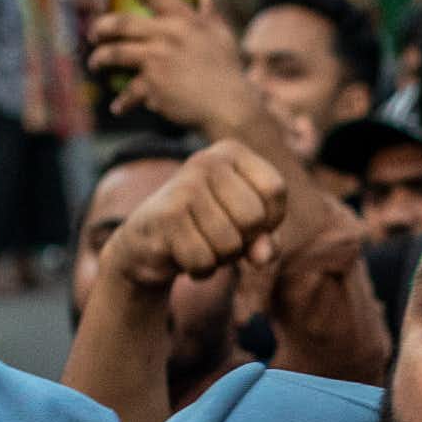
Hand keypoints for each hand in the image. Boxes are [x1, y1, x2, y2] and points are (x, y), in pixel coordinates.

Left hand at [87, 0, 252, 135]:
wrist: (228, 105)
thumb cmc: (226, 69)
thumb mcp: (220, 33)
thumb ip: (208, 7)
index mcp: (184, 19)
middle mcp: (167, 35)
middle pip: (122, 23)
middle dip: (101, 27)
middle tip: (93, 33)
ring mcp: (157, 60)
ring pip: (115, 54)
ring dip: (99, 59)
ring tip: (95, 64)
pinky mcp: (153, 85)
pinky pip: (129, 91)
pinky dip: (122, 101)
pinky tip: (117, 107)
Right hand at [102, 140, 287, 290]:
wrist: (146, 243)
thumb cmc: (206, 231)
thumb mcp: (245, 232)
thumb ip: (266, 241)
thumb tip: (264, 255)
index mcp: (231, 152)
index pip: (274, 189)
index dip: (269, 220)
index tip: (246, 224)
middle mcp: (207, 160)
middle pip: (253, 218)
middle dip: (242, 242)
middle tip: (219, 238)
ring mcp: (184, 186)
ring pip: (229, 244)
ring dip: (219, 259)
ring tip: (201, 245)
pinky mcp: (167, 216)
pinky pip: (203, 260)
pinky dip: (199, 270)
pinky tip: (183, 256)